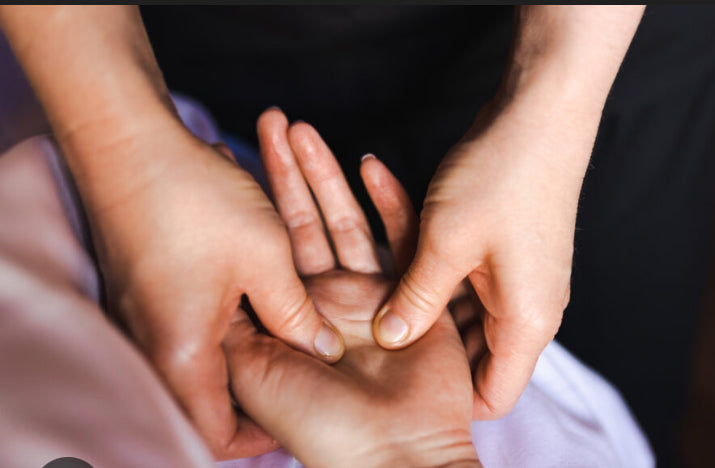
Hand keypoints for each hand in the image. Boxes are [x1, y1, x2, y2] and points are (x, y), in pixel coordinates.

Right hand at [83, 124, 343, 459]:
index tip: (303, 412)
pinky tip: (267, 265)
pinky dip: (240, 291)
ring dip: (260, 321)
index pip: (219, 432)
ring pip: (222, 334)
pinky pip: (206, 304)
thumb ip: (298, 315)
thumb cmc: (195, 200)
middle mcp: (159, 343)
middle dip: (272, 366)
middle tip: (314, 356)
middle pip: (223, 384)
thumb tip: (322, 349)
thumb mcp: (267, 260)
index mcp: (183, 355)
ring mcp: (153, 311)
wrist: (125, 138)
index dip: (261, 435)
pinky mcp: (155, 282)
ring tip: (298, 306)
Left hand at [223, 110, 479, 467]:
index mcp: (289, 319)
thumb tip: (208, 280)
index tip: (232, 158)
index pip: (267, 247)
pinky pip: (398, 236)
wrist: (393, 452)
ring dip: (328, 176)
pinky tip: (369, 164)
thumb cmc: (320, 422)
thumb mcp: (252, 372)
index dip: (252, 204)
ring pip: (345, 221)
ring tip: (306, 131)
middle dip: (288, 174)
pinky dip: (387, 200)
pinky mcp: (412, 292)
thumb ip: (231, 323)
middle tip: (272, 123)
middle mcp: (329, 302)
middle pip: (305, 224)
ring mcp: (372, 294)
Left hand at [373, 100, 593, 418]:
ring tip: (375, 301)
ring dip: (425, 310)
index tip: (397, 391)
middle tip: (374, 349)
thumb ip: (415, 299)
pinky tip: (397, 258)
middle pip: (476, 360)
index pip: (492, 398)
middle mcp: (530, 311)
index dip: (448, 402)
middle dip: (429, 356)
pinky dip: (435, 279)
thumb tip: (389, 339)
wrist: (541, 112)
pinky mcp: (510, 256)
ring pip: (464, 320)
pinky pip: (466, 285)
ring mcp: (522, 283)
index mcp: (526, 323)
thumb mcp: (445, 244)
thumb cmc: (501, 176)